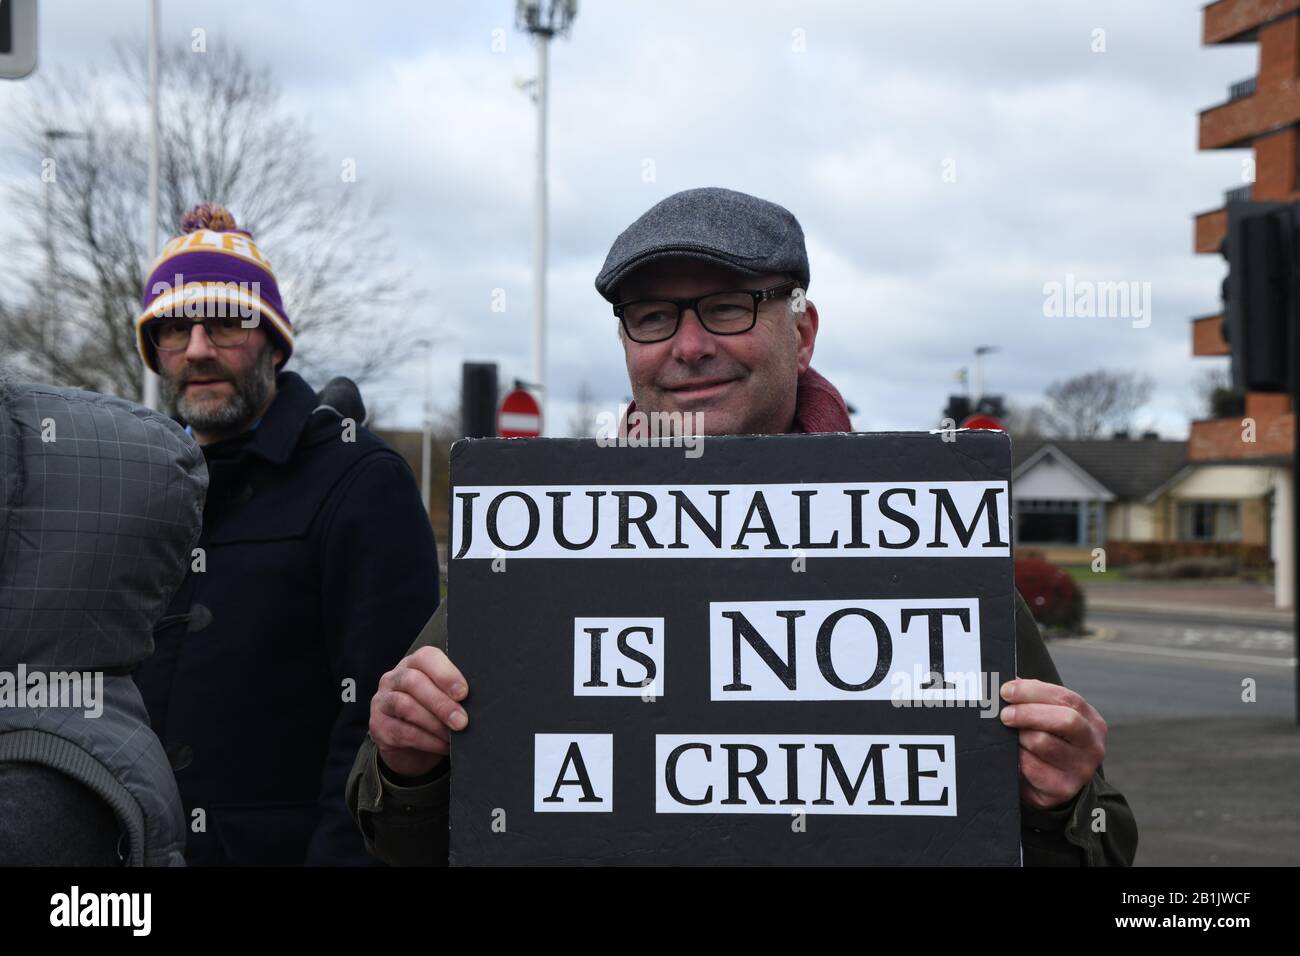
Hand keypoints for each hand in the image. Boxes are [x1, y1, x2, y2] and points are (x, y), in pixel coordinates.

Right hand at [369, 646, 468, 778]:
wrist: (411, 746)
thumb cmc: (435, 714)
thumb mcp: (445, 698)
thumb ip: (456, 692)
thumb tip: (484, 698)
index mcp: (414, 663)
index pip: (426, 658)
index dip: (445, 674)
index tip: (464, 693)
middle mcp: (394, 677)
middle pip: (414, 682)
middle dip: (441, 703)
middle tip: (462, 721)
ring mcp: (382, 701)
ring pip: (406, 706)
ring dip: (434, 723)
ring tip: (453, 737)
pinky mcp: (378, 726)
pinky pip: (401, 731)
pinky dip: (426, 740)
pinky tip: (442, 746)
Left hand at [999, 678, 1106, 810]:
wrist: (1054, 784)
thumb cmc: (1048, 741)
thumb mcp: (1049, 719)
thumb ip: (1034, 701)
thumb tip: (1009, 684)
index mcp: (1091, 721)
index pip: (1066, 698)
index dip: (1033, 691)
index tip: (1007, 691)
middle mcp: (1092, 745)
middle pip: (1064, 720)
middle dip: (1028, 713)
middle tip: (1004, 714)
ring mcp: (1081, 769)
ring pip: (1043, 742)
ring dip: (1018, 737)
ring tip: (1009, 737)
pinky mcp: (1063, 788)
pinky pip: (1031, 767)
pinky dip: (1017, 758)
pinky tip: (1013, 756)